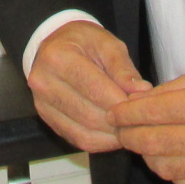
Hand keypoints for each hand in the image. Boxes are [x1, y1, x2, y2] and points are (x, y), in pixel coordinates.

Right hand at [27, 20, 151, 152]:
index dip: (122, 102)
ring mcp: (41, 103)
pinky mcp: (46, 117)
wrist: (55, 43)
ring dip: (111, 136)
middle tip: (138, 120)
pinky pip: (76, 138)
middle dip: (118, 122)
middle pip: (89, 115)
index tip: (141, 107)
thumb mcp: (107, 43)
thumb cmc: (84, 41)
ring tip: (129, 127)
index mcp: (59, 57)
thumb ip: (123, 68)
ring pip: (83, 132)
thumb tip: (142, 91)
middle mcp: (43, 82)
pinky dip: (99, 141)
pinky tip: (113, 134)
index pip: (95, 89)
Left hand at [110, 64, 184, 183]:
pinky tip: (178, 158)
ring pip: (166, 169)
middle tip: (122, 131)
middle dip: (129, 137)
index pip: (151, 113)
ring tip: (151, 143)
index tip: (114, 113)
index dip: (125, 114)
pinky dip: (176, 173)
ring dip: (151, 156)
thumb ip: (175, 89)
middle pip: (152, 145)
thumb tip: (138, 101)